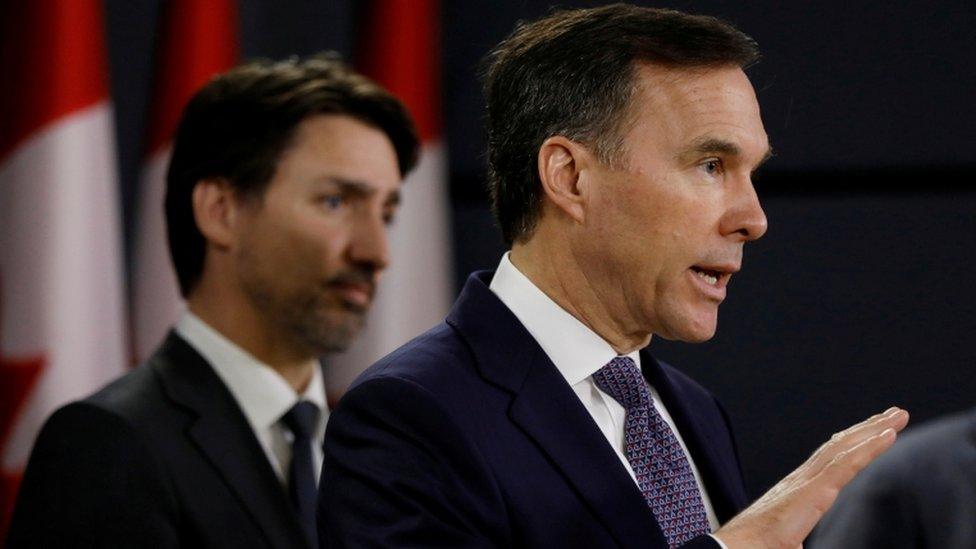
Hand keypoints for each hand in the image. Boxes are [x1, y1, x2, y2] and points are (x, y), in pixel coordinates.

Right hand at [713, 407, 909, 548]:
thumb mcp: (788, 544)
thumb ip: (799, 540)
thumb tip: (802, 547)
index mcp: (797, 492)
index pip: (829, 460)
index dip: (852, 443)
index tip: (874, 430)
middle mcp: (800, 480)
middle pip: (838, 447)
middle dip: (866, 429)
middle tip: (892, 413)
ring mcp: (804, 483)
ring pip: (843, 448)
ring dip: (872, 430)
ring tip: (896, 416)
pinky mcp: (811, 492)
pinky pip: (845, 465)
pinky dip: (868, 448)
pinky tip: (888, 435)